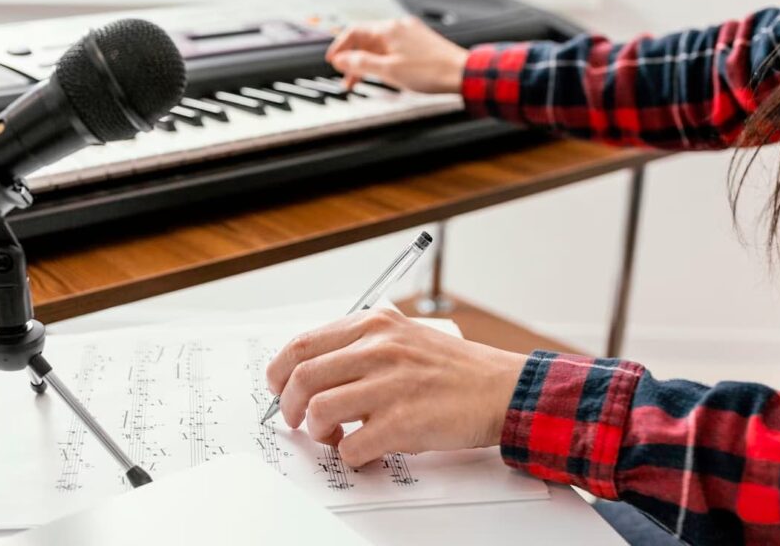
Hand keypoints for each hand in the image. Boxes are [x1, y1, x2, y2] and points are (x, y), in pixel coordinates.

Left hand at [266, 309, 526, 467]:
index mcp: (374, 324)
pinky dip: (350, 455)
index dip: (279, 372)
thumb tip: (312, 370)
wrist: (501, 389)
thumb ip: (360, 345)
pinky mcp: (402, 422)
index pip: (302, 344)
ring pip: (318, 410)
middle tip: (297, 420)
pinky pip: (351, 446)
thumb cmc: (453, 369)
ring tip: (335, 435)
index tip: (279, 388)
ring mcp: (390, 385)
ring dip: (318, 431)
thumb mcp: (403, 335)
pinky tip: (364, 450)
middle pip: (301, 377)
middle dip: (288, 406)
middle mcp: (378, 348)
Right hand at [325, 16, 469, 93]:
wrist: (462, 73)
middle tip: (345, 77)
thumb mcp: (388, 71)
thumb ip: (361, 64)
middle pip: (366, 40)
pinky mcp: (420, 44)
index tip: (332, 60)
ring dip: (367, 62)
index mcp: (388, 30)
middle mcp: (399, 28)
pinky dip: (382, 61)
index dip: (340, 47)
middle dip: (353, 59)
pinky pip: (393, 50)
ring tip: (360, 81)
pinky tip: (383, 74)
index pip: (354, 32)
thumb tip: (341, 60)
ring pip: (380, 46)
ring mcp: (410, 35)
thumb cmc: (431, 72)